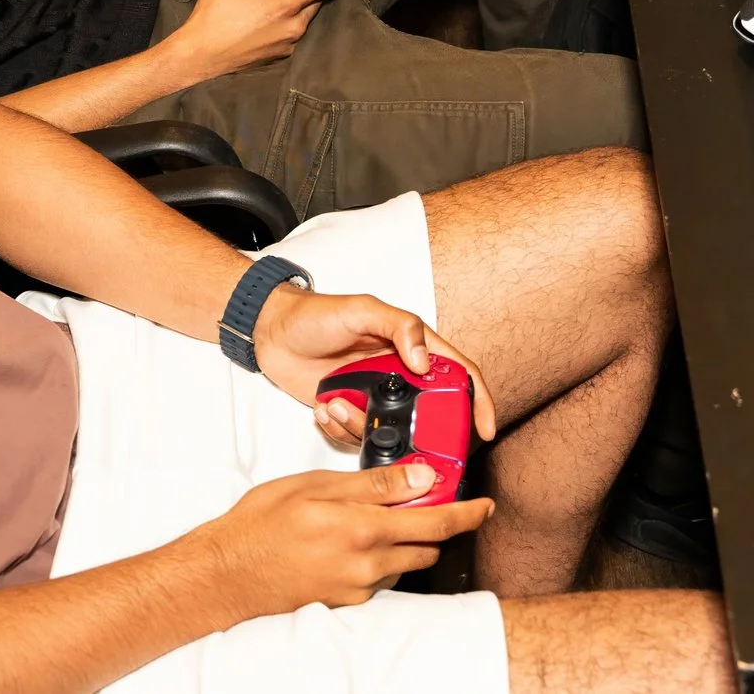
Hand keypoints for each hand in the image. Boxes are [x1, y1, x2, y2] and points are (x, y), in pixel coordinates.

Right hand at [166, 0, 351, 79]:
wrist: (199, 56)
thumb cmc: (215, 16)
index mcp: (288, 3)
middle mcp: (295, 25)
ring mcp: (288, 43)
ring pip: (305, 16)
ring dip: (302, 1)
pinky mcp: (279, 55)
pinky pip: (293, 32)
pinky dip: (289, 18)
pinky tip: (272, 11)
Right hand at [189, 464, 492, 614]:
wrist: (229, 574)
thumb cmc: (263, 523)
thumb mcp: (316, 485)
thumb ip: (373, 484)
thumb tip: (423, 477)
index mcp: (365, 528)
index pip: (436, 523)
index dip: (468, 514)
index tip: (485, 505)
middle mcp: (369, 564)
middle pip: (427, 546)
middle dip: (434, 524)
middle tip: (420, 500)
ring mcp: (359, 588)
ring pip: (404, 562)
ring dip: (404, 541)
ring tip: (372, 518)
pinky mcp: (347, 602)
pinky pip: (380, 578)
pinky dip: (379, 557)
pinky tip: (349, 541)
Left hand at [252, 285, 499, 445]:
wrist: (270, 332)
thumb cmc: (315, 314)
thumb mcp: (361, 310)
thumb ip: (398, 326)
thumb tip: (423, 360)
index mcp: (411, 348)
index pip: (457, 374)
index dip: (478, 401)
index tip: (483, 429)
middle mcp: (399, 376)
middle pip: (429, 415)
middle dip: (420, 434)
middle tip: (405, 443)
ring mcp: (374, 398)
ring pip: (390, 433)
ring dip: (364, 428)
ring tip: (337, 405)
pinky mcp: (350, 414)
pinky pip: (357, 438)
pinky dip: (342, 431)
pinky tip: (324, 407)